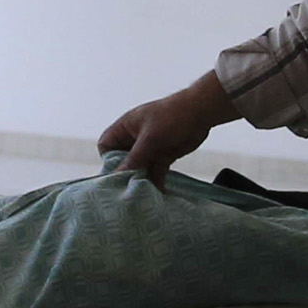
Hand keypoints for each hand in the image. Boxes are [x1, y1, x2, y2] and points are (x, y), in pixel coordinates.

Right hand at [97, 76, 234, 184]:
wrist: (201, 112)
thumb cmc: (172, 116)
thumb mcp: (150, 138)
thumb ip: (134, 158)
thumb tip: (118, 175)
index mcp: (125, 128)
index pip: (106, 146)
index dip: (108, 159)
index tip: (116, 173)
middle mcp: (135, 139)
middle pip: (122, 160)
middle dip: (125, 174)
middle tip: (128, 189)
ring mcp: (149, 148)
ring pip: (139, 168)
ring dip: (141, 180)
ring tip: (142, 195)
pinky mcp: (163, 156)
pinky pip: (155, 172)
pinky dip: (155, 181)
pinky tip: (157, 192)